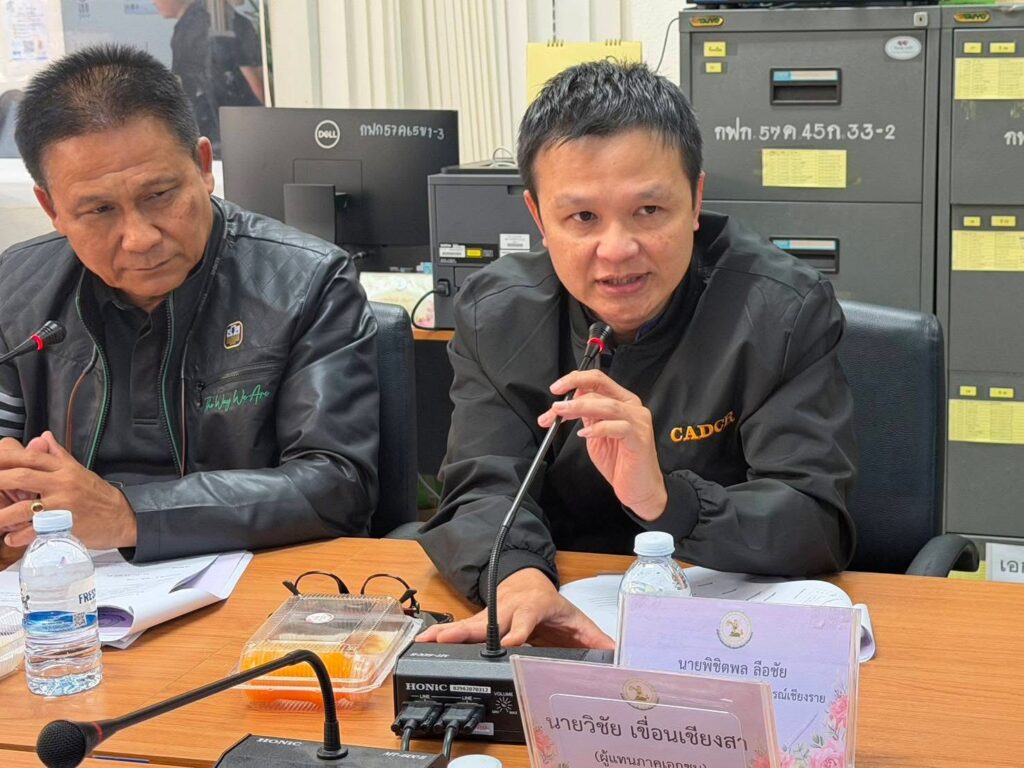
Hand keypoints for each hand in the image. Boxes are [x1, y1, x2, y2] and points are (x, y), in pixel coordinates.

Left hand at [0, 431, 136, 548]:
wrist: (122, 518)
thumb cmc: (99, 495)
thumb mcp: (79, 471)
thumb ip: (58, 455)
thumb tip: (43, 436)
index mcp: (64, 469)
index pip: (31, 457)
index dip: (7, 456)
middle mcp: (63, 484)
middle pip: (23, 476)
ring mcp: (64, 506)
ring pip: (26, 508)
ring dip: (3, 515)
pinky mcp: (66, 526)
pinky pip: (37, 532)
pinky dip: (20, 536)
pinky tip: (12, 538)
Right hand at [415, 568, 613, 649]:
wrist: (529, 582)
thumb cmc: (550, 604)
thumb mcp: (575, 619)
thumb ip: (594, 638)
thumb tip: (617, 652)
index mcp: (535, 607)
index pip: (525, 620)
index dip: (518, 632)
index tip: (510, 643)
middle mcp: (510, 607)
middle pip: (490, 621)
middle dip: (472, 631)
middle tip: (454, 641)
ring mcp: (493, 612)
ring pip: (471, 623)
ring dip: (449, 632)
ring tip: (428, 640)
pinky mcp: (481, 619)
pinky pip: (461, 627)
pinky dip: (442, 632)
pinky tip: (424, 639)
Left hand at [539, 370, 667, 520]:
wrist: (638, 488)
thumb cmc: (619, 461)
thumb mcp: (595, 433)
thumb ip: (586, 415)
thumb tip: (564, 403)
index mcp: (621, 400)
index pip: (597, 379)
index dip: (574, 380)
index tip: (555, 389)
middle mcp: (631, 406)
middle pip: (600, 386)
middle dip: (572, 392)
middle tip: (555, 405)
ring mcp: (638, 421)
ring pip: (607, 405)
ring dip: (580, 406)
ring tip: (562, 413)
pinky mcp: (640, 438)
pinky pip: (618, 427)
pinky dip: (599, 428)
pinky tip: (584, 434)